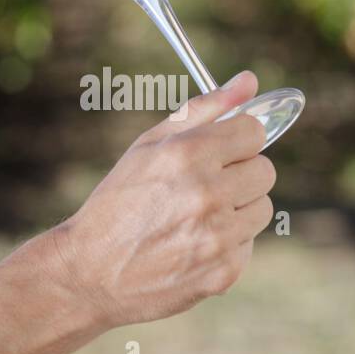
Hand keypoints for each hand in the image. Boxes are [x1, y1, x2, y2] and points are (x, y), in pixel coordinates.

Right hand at [54, 70, 276, 327]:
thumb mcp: (149, 145)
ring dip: (237, 210)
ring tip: (196, 218)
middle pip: (265, 170)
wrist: (89, 273)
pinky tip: (192, 246)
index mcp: (187, 155)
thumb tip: (250, 80)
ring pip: (262, 209)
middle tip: (205, 186)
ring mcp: (217, 237)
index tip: (222, 151)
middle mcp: (206, 194)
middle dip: (240, 175)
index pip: (254, 132)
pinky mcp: (223, 272)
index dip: (237, 140)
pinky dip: (227, 244)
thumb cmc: (119, 202)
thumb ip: (205, 108)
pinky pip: (248, 245)